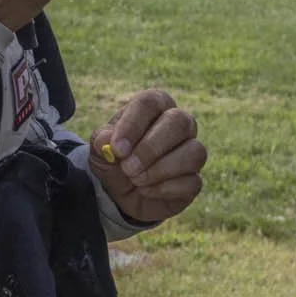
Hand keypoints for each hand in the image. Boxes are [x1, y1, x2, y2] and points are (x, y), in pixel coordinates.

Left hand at [88, 90, 204, 224]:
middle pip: (179, 122)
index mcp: (154, 107)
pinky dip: (164, 189)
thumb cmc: (114, 160)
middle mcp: (178, 124)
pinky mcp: (195, 180)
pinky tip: (146, 190)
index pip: (150, 102)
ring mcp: (191, 151)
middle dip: (150, 148)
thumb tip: (106, 142)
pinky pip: (192, 182)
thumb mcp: (100, 150)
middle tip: (128, 167)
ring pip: (194, 152)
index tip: (118, 149)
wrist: (121, 193)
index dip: (133, 125)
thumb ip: (101, 141)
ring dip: (159, 170)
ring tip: (135, 180)